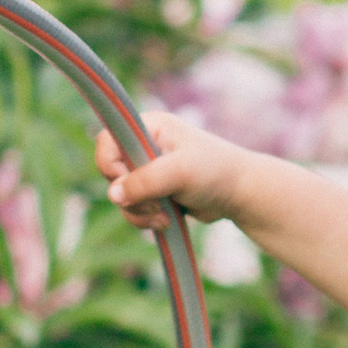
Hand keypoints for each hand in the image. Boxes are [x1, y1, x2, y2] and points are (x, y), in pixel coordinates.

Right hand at [94, 108, 253, 232]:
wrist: (239, 193)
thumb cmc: (214, 171)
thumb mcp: (179, 172)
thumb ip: (145, 181)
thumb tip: (113, 195)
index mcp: (148, 126)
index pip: (107, 140)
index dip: (111, 165)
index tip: (129, 181)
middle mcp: (144, 144)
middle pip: (111, 173)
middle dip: (131, 195)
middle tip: (156, 203)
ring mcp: (147, 169)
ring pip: (120, 195)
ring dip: (139, 211)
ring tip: (164, 215)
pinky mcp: (152, 191)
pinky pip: (132, 208)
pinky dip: (144, 218)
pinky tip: (166, 220)